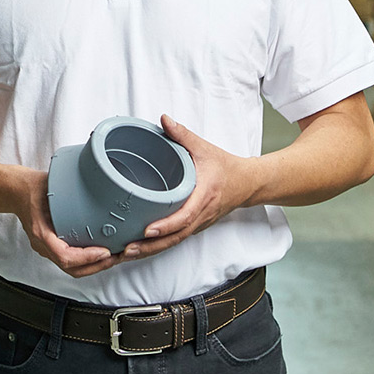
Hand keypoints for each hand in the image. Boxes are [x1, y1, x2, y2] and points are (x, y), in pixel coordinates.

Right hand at [7, 165, 119, 278]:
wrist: (16, 192)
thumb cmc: (31, 188)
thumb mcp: (50, 185)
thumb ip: (68, 191)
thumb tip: (93, 187)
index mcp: (41, 233)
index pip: (65, 257)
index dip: (87, 258)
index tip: (105, 251)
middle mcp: (43, 245)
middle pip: (71, 269)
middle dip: (96, 266)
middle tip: (115, 257)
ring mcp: (46, 248)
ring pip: (71, 268)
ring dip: (93, 266)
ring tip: (112, 257)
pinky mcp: (52, 247)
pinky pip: (70, 261)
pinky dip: (86, 261)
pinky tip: (99, 252)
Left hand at [118, 115, 258, 261]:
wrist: (248, 184)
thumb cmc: (226, 167)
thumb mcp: (204, 148)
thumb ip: (182, 134)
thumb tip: (163, 119)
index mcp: (204, 195)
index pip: (185, 215)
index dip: (167, 225)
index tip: (148, 230)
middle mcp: (202, 214)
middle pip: (175, 237)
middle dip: (150, 246)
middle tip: (126, 249)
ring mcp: (199, 224)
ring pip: (174, 242)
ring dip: (150, 250)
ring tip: (125, 253)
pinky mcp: (195, 226)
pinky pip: (176, 240)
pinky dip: (158, 246)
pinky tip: (140, 249)